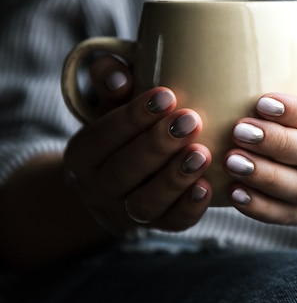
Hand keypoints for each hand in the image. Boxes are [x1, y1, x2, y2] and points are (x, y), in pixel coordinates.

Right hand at [63, 56, 211, 235]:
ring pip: (145, 203)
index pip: (101, 136)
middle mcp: (98, 188)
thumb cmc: (124, 128)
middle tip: (191, 121)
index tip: (167, 95)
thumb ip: (110, 81)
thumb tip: (119, 76)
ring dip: (175, 178)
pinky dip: (189, 207)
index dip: (132, 117)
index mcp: (82, 155)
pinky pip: (172, 224)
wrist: (118, 181)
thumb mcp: (111, 102)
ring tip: (203, 153)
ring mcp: (126, 212)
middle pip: (122, 172)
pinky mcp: (157, 226)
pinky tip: (208, 186)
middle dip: (158, 145)